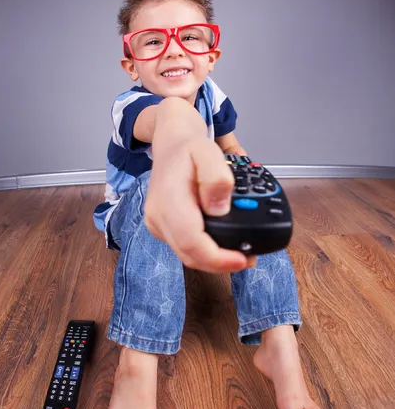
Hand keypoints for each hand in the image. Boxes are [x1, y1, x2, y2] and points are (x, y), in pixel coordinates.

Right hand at [144, 137, 256, 273]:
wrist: (171, 146)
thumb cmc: (189, 149)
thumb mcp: (208, 151)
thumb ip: (217, 178)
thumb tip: (220, 208)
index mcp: (168, 200)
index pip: (191, 240)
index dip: (217, 257)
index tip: (242, 259)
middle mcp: (158, 217)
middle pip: (190, 255)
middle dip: (221, 263)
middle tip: (249, 258)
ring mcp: (158, 225)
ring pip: (188, 256)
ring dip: (214, 260)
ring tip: (240, 253)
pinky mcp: (163, 229)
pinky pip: (186, 248)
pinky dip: (206, 252)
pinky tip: (222, 246)